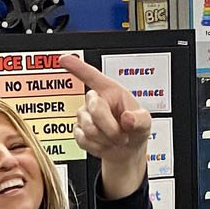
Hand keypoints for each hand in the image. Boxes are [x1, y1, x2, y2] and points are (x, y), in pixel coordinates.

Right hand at [64, 54, 151, 200]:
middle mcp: (94, 100)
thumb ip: (139, 120)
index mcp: (110, 90)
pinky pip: (83, 140)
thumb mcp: (145, 123)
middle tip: (122, 135)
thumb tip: (127, 119)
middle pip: (95, 109)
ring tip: (115, 139)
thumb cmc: (134, 130)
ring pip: (89, 128)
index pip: (92, 76)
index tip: (64, 59)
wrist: (126, 150)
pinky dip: (98, 147)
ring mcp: (84, 116)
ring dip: (106, 139)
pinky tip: (104, 144)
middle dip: (111, 127)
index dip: (77, 66)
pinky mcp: (78, 130)